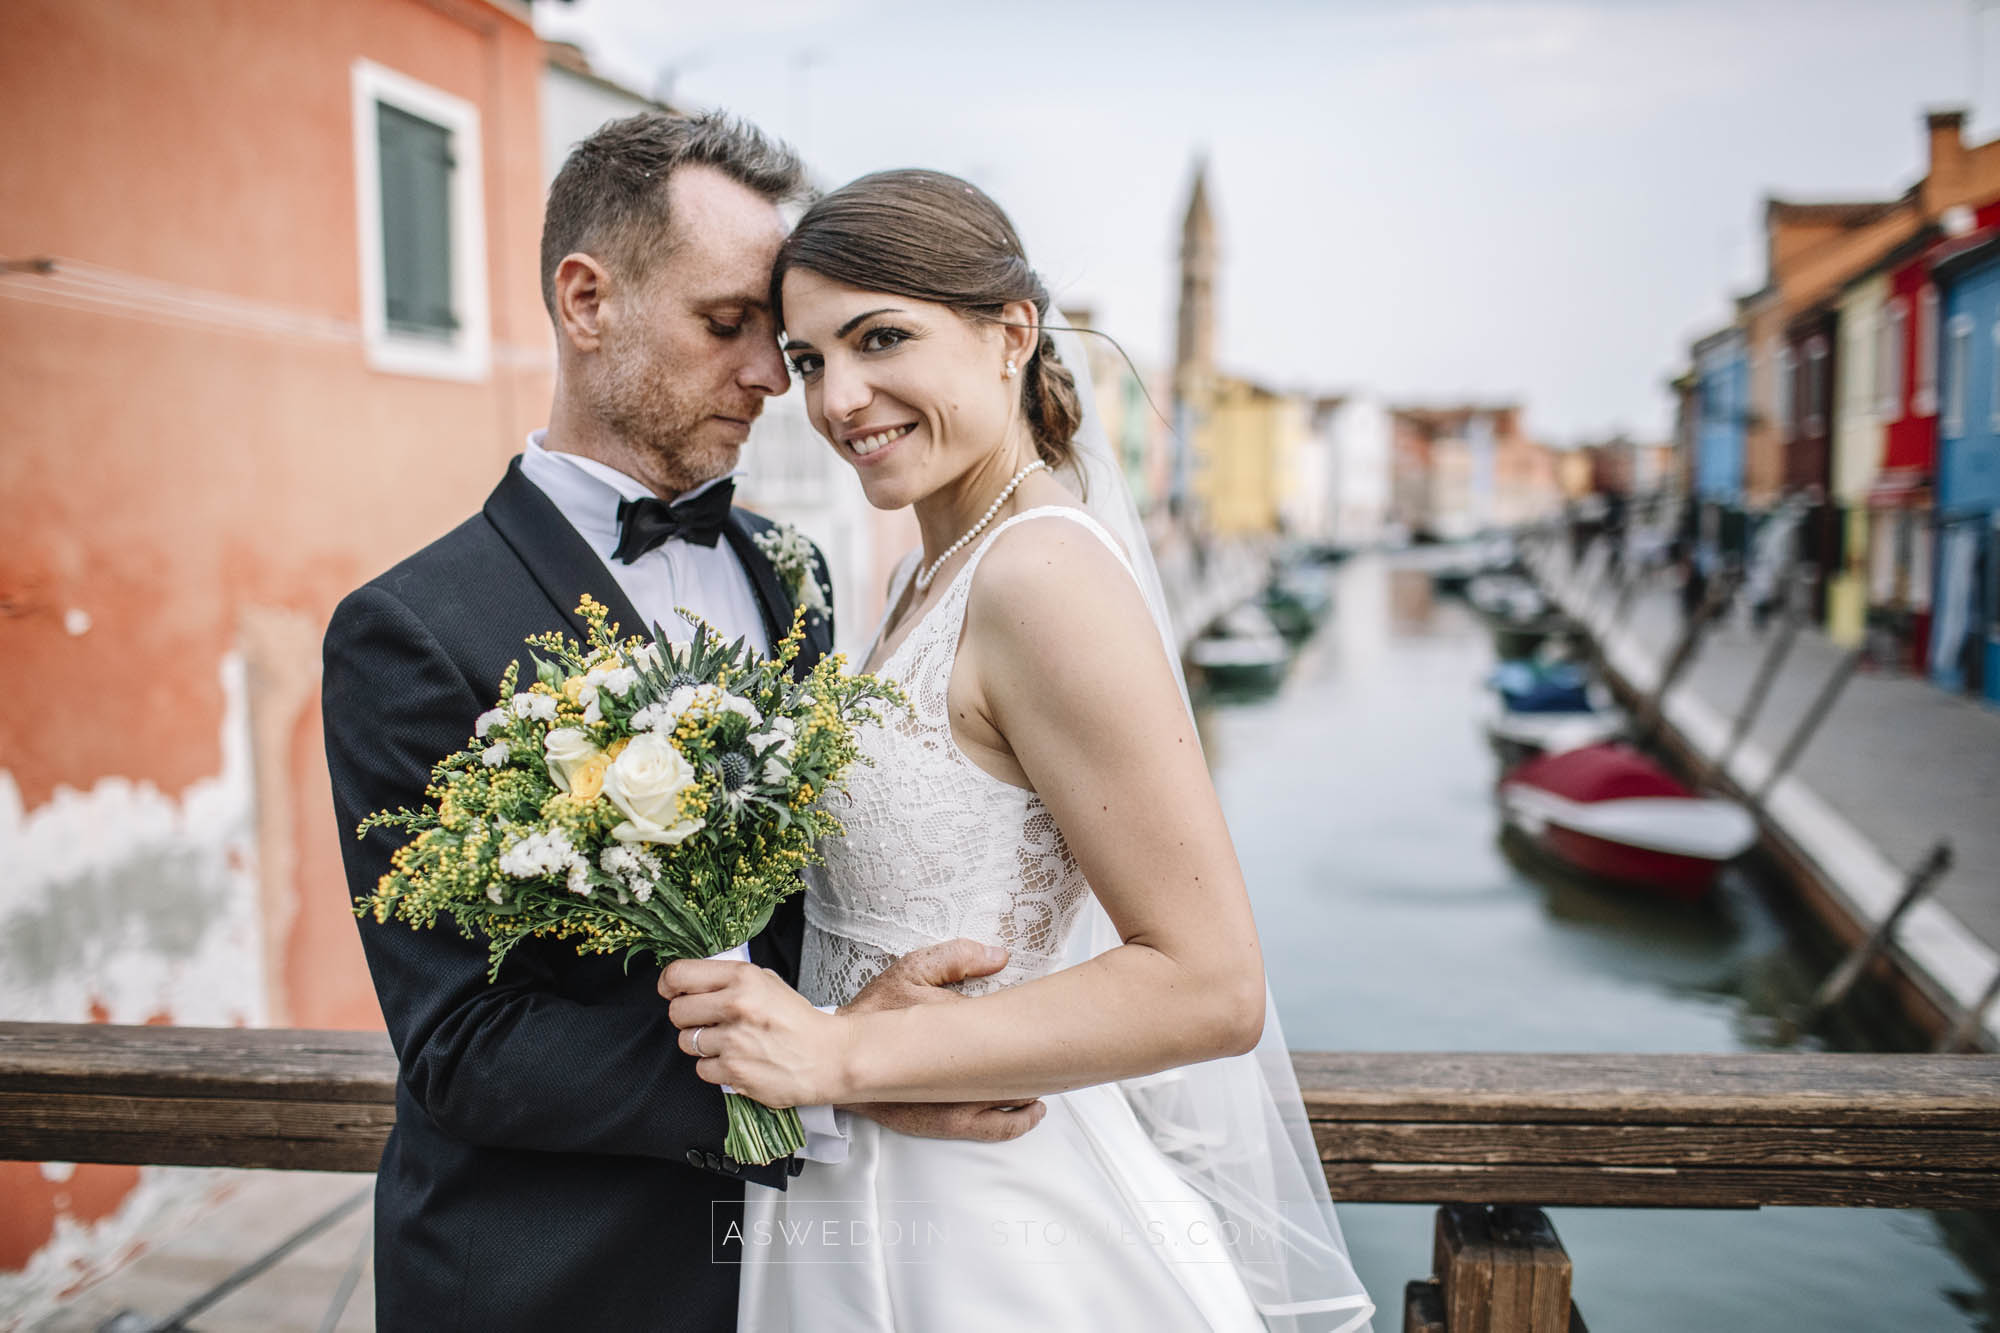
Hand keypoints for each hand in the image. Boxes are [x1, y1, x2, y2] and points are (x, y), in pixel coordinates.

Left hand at [659, 960, 843, 1107]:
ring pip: (686, 1042)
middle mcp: (736, 1006)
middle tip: (705, 1020)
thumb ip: (731, 979)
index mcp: (743, 978)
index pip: (680, 975)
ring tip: (727, 1043)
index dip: (668, 984)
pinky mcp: (734, 1072)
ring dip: (701, 1044)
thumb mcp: (768, 982)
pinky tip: (736, 1061)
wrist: (828, 1057)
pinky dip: (714, 1068)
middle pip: (677, 1011)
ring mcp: (734, 1041)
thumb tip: (693, 982)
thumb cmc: (798, 1021)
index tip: (671, 991)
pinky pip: (701, 1069)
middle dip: (686, 1017)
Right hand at [838, 938, 1046, 1140]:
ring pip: (1002, 1109)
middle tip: (1060, 1053)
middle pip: (1009, 1076)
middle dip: (1036, 1065)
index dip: (1033, 1030)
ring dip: (1029, 1096)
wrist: (835, 1056)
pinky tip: (1027, 1111)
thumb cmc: (875, 1014)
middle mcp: (947, 1077)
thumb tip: (1000, 957)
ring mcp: (942, 1106)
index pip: (1002, 1033)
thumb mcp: (911, 972)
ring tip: (1049, 1080)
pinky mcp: (935, 1124)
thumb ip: (955, 958)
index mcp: (944, 1033)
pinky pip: (984, 1130)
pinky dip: (1011, 1123)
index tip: (1053, 1022)